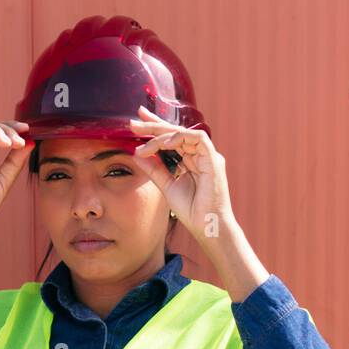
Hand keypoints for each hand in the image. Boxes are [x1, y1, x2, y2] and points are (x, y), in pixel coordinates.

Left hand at [128, 106, 235, 243]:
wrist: (207, 227)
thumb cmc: (192, 210)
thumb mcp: (167, 186)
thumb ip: (155, 170)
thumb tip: (136, 155)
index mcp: (191, 160)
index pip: (172, 138)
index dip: (155, 128)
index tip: (136, 124)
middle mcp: (200, 155)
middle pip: (176, 132)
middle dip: (154, 124)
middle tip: (134, 122)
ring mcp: (208, 156)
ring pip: (184, 133)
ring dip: (163, 134)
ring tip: (144, 140)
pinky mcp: (213, 160)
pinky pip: (198, 138)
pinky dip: (181, 137)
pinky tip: (166, 142)